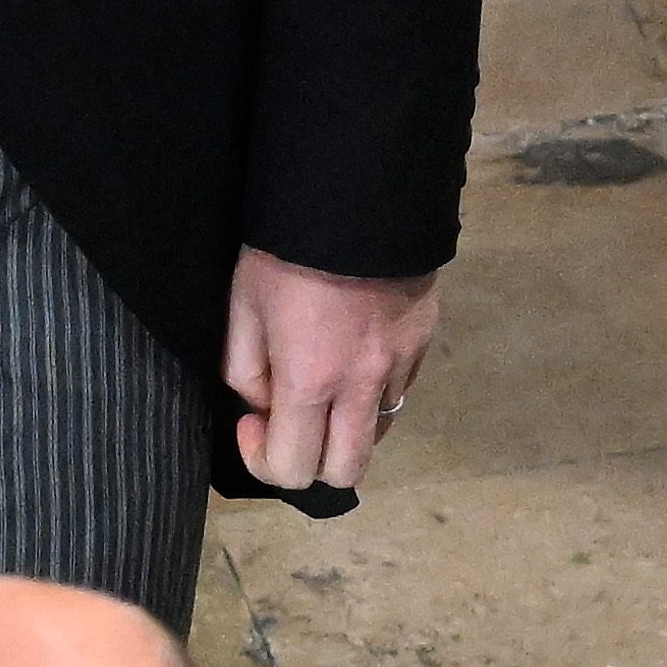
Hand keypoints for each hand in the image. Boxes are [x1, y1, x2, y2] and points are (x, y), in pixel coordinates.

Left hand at [223, 244, 438, 492]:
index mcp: (310, 380)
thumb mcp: (242, 305)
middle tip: (289, 423)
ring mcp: (401, 366)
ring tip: (323, 387)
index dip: (263, 459)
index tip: (250, 421)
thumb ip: (244, 369)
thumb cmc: (285, 250)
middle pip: (347, 471)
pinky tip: (353, 355)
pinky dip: (372, 391)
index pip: (294, 469)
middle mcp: (363, 385)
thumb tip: (263, 405)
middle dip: (312, 463)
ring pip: (379, 434)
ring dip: (345, 427)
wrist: (359, 195)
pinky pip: (399, 391)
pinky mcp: (424, 343)